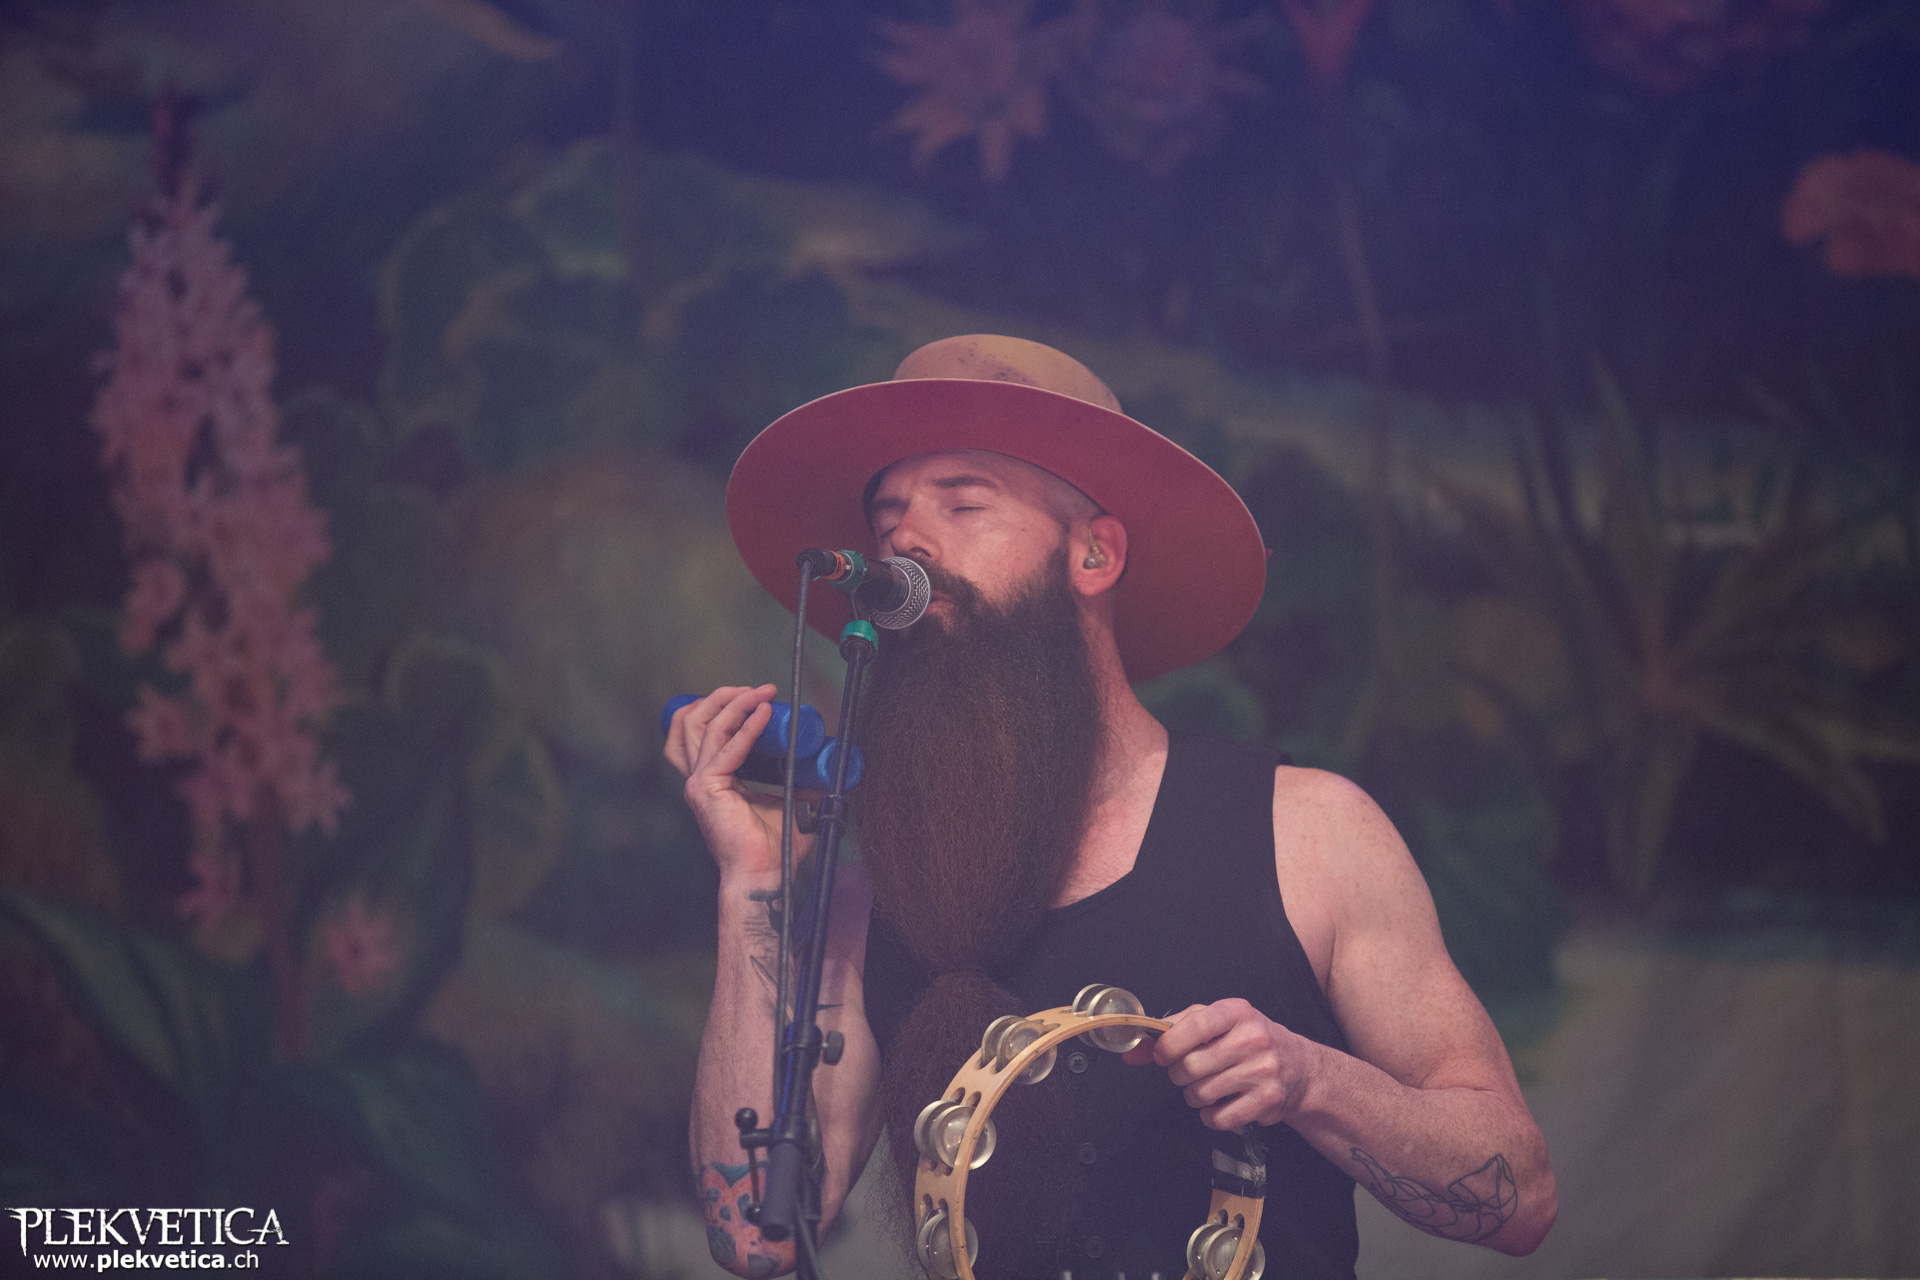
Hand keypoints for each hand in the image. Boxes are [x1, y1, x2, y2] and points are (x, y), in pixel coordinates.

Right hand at [663, 684, 811, 880]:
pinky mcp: (706, 790)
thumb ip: (803, 785)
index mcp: (713, 778)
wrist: (766, 874)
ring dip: (732, 704)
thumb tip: (828, 768)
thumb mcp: (790, 802)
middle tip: (757, 689)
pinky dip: (745, 729)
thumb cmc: (774, 846)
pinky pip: (725, 750)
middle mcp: (699, 778)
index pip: (703, 731)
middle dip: (722, 697)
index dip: (725, 706)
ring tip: (759, 693)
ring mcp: (698, 783)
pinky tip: (763, 714)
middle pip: (692, 722)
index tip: (758, 695)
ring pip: (702, 727)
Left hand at [1121, 998, 1322, 1130]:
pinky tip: (1221, 1104)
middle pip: (1191, 1066)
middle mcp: (1253, 1038)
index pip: (1193, 1026)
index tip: (1163, 1056)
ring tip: (1207, 1087)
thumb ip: (1173, 1032)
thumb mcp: (1216, 1025)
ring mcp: (1263, 1070)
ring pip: (1201, 1093)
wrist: (1301, 1068)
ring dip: (1195, 1096)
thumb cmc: (1248, 1041)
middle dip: (1179, 1074)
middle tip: (1188, 1073)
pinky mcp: (1269, 1100)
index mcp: (1236, 1011)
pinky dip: (1211, 1116)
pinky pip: (1219, 1118)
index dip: (1168, 1045)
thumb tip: (1131, 1052)